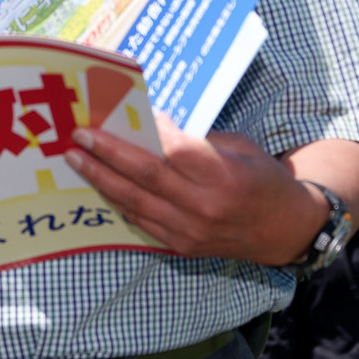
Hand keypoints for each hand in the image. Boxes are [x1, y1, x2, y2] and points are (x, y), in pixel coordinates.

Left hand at [65, 122, 326, 263]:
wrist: (283, 231)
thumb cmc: (263, 179)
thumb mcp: (241, 147)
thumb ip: (198, 140)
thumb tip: (152, 126)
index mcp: (225, 176)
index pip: (175, 151)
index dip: (146, 131)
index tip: (120, 112)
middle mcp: (204, 207)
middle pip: (145, 176)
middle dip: (107, 153)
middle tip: (78, 135)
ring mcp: (190, 231)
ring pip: (134, 201)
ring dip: (101, 179)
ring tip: (75, 159)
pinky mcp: (181, 246)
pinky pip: (141, 221)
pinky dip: (118, 201)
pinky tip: (99, 184)